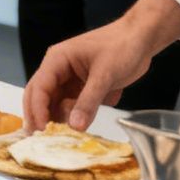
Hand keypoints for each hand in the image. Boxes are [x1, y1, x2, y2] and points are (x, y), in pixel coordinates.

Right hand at [22, 0, 179, 130]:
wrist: (142, 39)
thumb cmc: (123, 45)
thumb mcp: (105, 74)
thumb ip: (89, 101)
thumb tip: (75, 126)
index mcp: (57, 59)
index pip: (38, 88)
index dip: (37, 110)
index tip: (43, 130)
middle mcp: (58, 70)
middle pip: (39, 97)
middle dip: (39, 117)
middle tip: (42, 140)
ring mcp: (68, 80)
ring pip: (54, 105)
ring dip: (57, 120)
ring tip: (61, 138)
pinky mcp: (80, 89)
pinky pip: (70, 107)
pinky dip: (73, 119)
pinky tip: (77, 129)